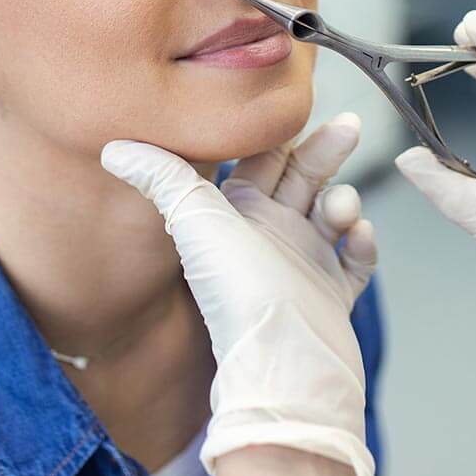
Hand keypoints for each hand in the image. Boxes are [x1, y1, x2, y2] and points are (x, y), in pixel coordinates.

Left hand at [101, 113, 378, 475]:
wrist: (283, 368)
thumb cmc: (238, 293)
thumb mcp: (193, 220)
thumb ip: (160, 176)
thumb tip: (113, 148)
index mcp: (235, 216)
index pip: (262, 159)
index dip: (280, 134)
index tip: (299, 107)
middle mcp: (268, 236)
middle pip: (302, 177)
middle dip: (326, 150)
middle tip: (351, 124)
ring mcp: (302, 266)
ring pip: (331, 213)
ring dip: (343, 200)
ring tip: (342, 209)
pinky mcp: (331, 297)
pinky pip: (354, 259)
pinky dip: (362, 243)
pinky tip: (359, 235)